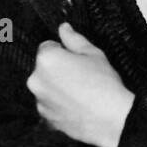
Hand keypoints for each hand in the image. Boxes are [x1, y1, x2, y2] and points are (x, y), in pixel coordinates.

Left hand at [27, 22, 134, 146]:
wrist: (111, 118)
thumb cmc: (104, 83)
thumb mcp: (94, 54)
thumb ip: (74, 39)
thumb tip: (63, 27)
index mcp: (47, 59)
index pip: (48, 47)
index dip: (64, 52)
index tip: (78, 60)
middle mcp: (36, 79)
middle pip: (44, 68)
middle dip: (58, 70)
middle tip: (81, 77)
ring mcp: (38, 100)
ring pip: (46, 87)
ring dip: (57, 87)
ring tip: (81, 93)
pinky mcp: (44, 117)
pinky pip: (49, 104)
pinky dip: (59, 104)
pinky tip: (77, 106)